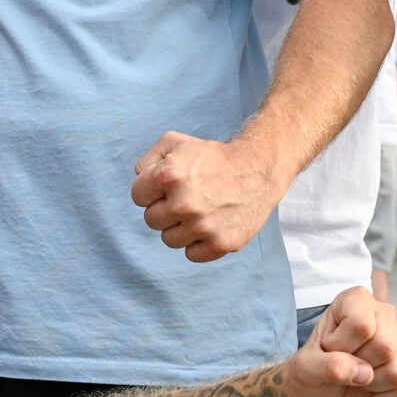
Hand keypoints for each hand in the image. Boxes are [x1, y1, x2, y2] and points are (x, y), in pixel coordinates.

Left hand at [132, 131, 291, 262]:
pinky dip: (198, 243)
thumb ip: (148, 160)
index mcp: (168, 176)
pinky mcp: (220, 244)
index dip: (152, 190)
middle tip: (188, 197)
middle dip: (165, 208)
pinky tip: (210, 225)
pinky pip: (191, 254)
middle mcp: (183, 203)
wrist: (259, 169)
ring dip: (180, 227)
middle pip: (152, 220)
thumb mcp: (176, 142)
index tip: (170, 185)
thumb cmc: (214, 157)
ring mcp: (202, 226)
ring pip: (169, 239)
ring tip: (200, 211)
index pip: (138, 196)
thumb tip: (139, 180)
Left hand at [286, 289, 396, 396]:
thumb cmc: (312, 371)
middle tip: (345, 365)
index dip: (341, 345)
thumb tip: (364, 373)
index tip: (328, 348)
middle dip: (359, 365)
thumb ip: (328, 365)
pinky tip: (372, 388)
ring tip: (358, 377)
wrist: (320, 395)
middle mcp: (385, 314)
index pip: (362, 324)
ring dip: (371, 384)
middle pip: (386, 346)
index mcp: (356, 300)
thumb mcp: (306, 368)